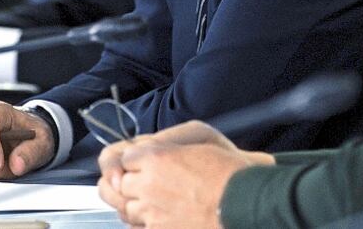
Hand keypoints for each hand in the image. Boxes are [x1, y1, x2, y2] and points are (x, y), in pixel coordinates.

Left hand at [97, 121, 273, 226]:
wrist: (243, 203)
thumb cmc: (228, 172)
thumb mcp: (197, 142)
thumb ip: (166, 148)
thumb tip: (148, 154)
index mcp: (157, 157)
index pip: (125, 157)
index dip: (133, 161)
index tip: (139, 164)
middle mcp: (149, 184)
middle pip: (119, 184)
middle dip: (127, 184)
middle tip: (138, 185)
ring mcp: (152, 212)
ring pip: (125, 209)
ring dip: (133, 205)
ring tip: (148, 204)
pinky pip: (137, 228)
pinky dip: (143, 224)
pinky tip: (156, 219)